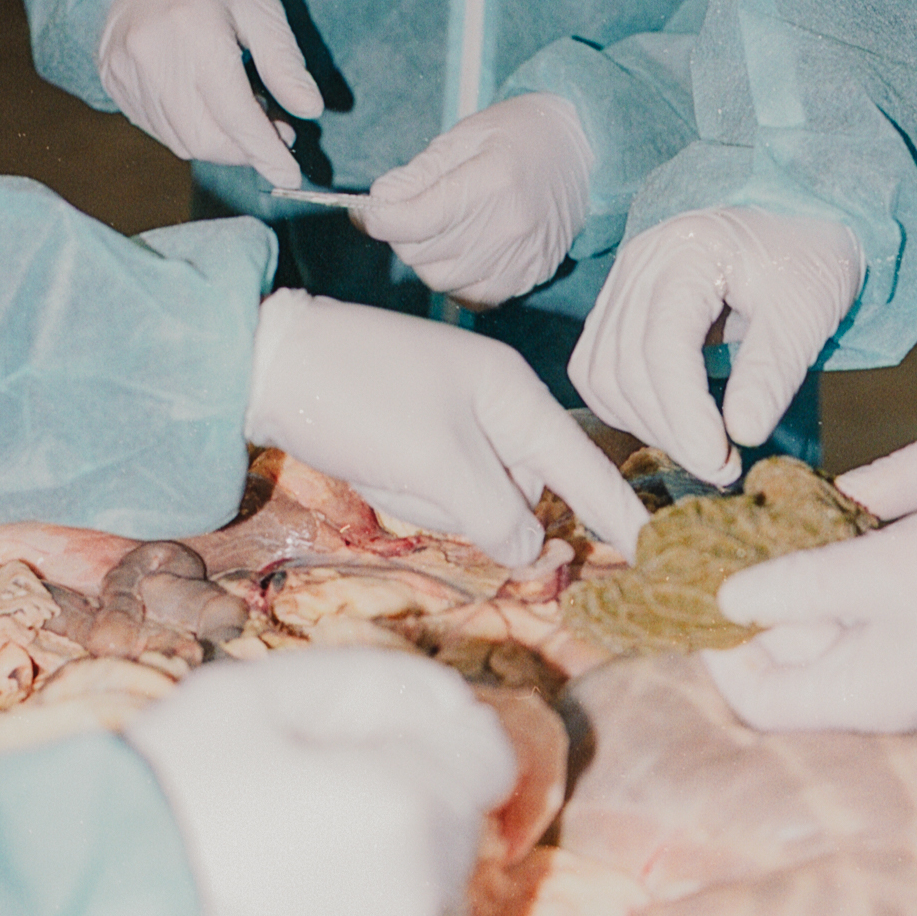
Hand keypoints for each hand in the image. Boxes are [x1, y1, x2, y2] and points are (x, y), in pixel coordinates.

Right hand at [97, 0, 322, 185]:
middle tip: (275, 130)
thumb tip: (310, 111)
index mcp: (193, 28)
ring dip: (220, 141)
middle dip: (245, 150)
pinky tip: (208, 102)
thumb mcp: (264, 10)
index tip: (290, 176)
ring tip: (243, 107)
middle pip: (204, 137)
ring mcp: (123, 66)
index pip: (234, 113)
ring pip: (180, 139)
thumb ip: (284, 64)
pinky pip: (157, 127)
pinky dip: (190, 129)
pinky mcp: (111, 76)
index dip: (265, 151)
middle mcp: (149, 51)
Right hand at [124, 647, 515, 915]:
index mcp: (407, 797)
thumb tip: (453, 705)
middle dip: (402, 812)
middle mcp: (428, 892)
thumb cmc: (158, 809)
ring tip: (292, 893)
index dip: (423, 744)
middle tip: (298, 822)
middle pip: (456, 830)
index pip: (484, 755)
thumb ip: (373, 684)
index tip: (362, 757)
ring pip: (442, 908)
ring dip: (396, 890)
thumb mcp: (251, 697)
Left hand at [245, 290, 646, 563]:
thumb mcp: (433, 464)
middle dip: (472, 504)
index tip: (651, 546)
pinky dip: (408, 488)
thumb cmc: (357, 400)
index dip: (613, 510)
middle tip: (410, 476)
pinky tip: (371, 463)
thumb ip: (493, 513)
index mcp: (512, 393)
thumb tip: (528, 553)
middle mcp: (494, 403)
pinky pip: (435, 484)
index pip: (579, 465)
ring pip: (473, 495)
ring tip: (381, 462)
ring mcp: (454, 417)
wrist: (265, 362)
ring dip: (430, 498)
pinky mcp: (417, 434)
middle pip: (519, 488)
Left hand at [361, 93, 591, 306]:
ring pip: (442, 280)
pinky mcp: (530, 275)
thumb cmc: (518, 134)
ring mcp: (522, 256)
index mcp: (492, 181)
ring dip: (426, 259)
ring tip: (437, 230)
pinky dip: (456, 278)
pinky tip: (462, 251)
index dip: (380, 218)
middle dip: (401, 236)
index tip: (371, 212)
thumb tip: (379, 202)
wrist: (579, 149)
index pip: (414, 219)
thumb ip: (417, 174)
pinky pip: (473, 295)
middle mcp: (510, 225)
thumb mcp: (462, 137)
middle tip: (406, 214)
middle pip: (423, 254)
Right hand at [568, 208, 863, 483]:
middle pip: (625, 366)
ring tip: (702, 448)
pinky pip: (597, 368)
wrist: (797, 216)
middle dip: (669, 430)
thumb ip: (771, 372)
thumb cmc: (808, 258)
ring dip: (645, 423)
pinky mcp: (618, 304)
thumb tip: (741, 436)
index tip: (721, 460)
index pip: (662, 345)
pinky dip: (627, 407)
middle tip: (722, 468)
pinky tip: (673, 424)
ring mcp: (622, 281)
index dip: (684, 414)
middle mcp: (640, 262)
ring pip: (601, 373)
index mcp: (688, 252)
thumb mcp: (805, 313)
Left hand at [701, 497, 916, 733]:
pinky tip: (835, 543)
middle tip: (730, 551)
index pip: (757, 699)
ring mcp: (915, 677)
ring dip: (797, 594)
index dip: (716, 649)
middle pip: (788, 673)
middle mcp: (886, 699)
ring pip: (826, 644)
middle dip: (754, 614)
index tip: (700, 589)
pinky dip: (839, 590)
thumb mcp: (882, 567)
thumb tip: (725, 600)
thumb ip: (798, 585)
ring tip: (776, 538)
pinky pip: (865, 628)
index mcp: (866, 695)